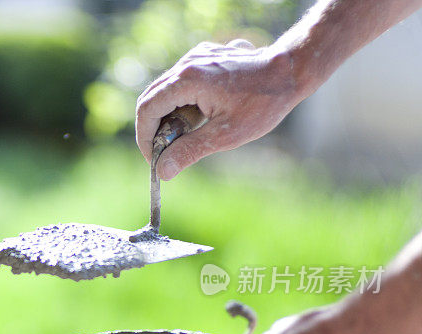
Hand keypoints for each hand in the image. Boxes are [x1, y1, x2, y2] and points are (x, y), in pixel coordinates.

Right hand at [135, 40, 299, 179]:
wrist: (292, 71)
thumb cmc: (263, 103)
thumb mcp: (226, 135)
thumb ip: (189, 151)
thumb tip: (163, 171)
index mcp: (188, 80)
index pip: (147, 109)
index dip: (145, 137)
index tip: (154, 158)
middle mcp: (187, 64)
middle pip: (152, 99)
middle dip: (154, 129)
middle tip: (165, 153)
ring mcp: (196, 58)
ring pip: (165, 92)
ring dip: (169, 117)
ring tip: (187, 137)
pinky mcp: (204, 59)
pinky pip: (180, 84)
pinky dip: (181, 104)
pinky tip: (199, 118)